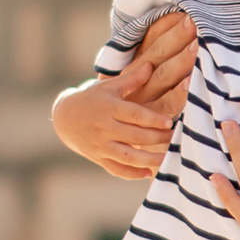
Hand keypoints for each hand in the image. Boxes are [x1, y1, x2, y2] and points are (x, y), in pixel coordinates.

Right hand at [51, 11, 198, 178]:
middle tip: (175, 138)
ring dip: (149, 160)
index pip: (134, 115)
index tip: (168, 122)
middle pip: (135, 136)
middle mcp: (104, 127)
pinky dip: (132, 174)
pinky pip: (116, 169)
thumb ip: (131, 79)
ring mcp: (100, 145)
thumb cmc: (91, 98)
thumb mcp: (108, 86)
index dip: (152, 120)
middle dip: (157, 139)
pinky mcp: (98, 157)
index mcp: (108, 107)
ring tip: (167, 159)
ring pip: (127, 156)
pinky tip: (148, 174)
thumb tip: (151, 65)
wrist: (64, 117)